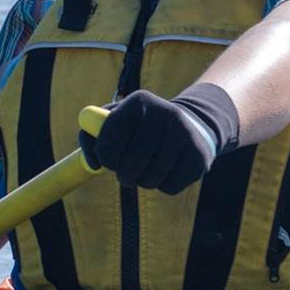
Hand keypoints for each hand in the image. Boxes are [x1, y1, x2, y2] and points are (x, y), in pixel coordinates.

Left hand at [88, 84, 240, 193]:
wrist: (191, 124)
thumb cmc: (140, 127)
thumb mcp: (115, 120)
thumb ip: (91, 135)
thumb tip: (92, 164)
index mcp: (138, 102)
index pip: (107, 146)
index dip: (105, 160)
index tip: (111, 159)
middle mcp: (164, 114)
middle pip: (128, 166)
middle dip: (124, 176)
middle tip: (127, 173)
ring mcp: (184, 135)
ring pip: (149, 180)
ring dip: (143, 182)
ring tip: (148, 169)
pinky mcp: (198, 156)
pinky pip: (169, 188)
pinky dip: (163, 186)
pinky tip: (168, 170)